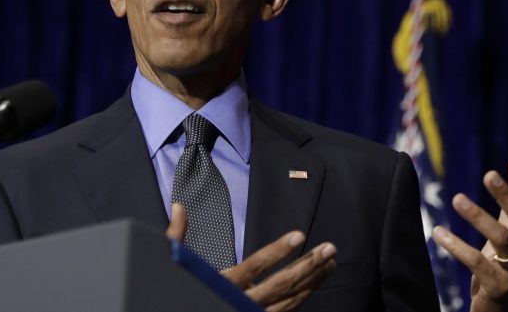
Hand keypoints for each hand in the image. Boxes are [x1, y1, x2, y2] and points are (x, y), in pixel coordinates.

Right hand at [166, 203, 336, 311]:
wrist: (181, 311)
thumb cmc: (180, 291)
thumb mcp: (177, 263)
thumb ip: (178, 235)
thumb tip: (179, 207)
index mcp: (224, 284)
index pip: (256, 266)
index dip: (278, 251)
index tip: (298, 236)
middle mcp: (241, 301)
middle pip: (282, 284)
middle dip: (309, 266)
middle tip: (330, 249)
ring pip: (290, 300)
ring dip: (312, 281)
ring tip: (330, 263)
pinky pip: (286, 311)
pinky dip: (302, 297)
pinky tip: (314, 284)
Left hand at [431, 159, 507, 311]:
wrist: (500, 311)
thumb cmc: (502, 268)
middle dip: (506, 196)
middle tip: (489, 174)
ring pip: (501, 239)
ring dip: (479, 217)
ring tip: (457, 198)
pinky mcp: (497, 286)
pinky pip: (476, 263)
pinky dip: (456, 246)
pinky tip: (437, 231)